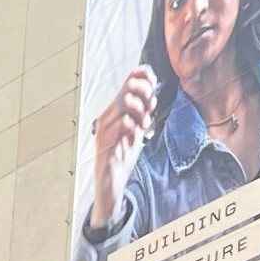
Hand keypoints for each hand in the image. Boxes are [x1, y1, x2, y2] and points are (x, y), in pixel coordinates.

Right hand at [87, 66, 160, 235]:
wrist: (110, 183)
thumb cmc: (121, 156)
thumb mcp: (136, 131)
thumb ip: (142, 115)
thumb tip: (152, 96)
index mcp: (115, 110)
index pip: (129, 80)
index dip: (145, 77)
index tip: (155, 89)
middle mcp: (108, 115)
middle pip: (128, 87)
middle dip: (145, 95)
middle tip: (150, 110)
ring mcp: (105, 127)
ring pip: (125, 103)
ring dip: (140, 112)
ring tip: (143, 125)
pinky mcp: (105, 141)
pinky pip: (122, 123)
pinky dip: (133, 126)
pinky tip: (135, 135)